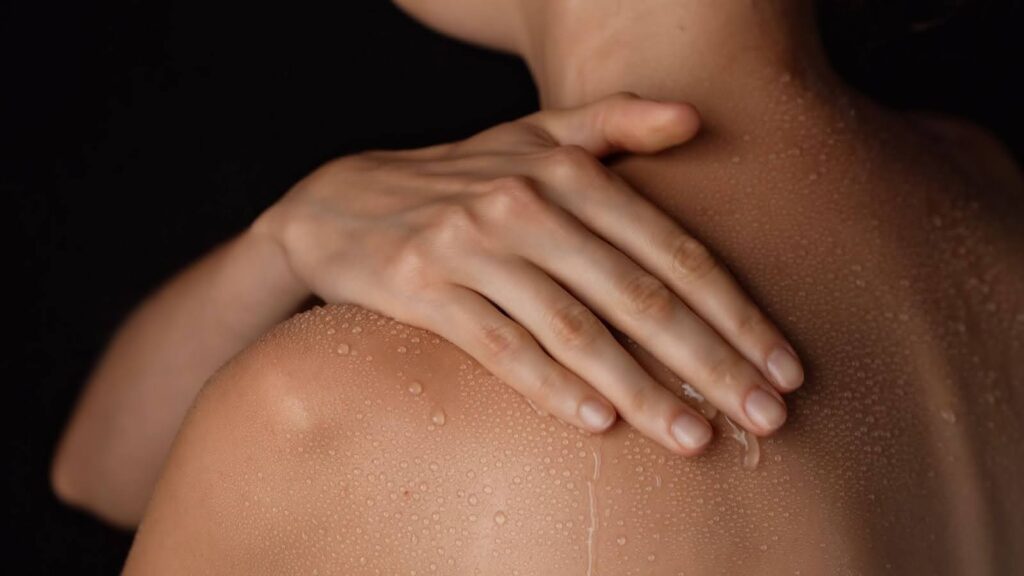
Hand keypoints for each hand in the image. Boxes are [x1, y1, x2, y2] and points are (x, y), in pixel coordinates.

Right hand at [253, 91, 802, 455]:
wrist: (339, 204)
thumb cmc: (459, 178)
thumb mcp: (532, 136)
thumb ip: (614, 122)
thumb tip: (696, 119)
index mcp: (566, 170)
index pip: (671, 250)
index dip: (735, 312)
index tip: (782, 366)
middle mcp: (524, 203)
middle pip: (637, 296)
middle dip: (710, 363)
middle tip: (764, 418)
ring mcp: (471, 247)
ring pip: (574, 329)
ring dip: (641, 391)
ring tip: (694, 439)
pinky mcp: (424, 288)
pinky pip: (500, 347)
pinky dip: (550, 387)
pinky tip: (598, 424)